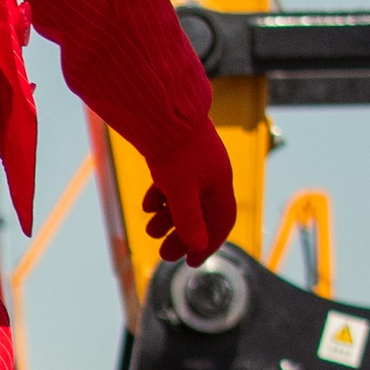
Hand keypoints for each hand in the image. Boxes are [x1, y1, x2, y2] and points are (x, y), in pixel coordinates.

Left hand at [141, 128, 237, 266]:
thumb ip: (189, 219)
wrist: (162, 108)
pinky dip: (161, 197)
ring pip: (184, 199)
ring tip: (150, 231)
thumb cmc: (176, 149)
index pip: (221, 222)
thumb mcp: (181, 191)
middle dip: (182, 235)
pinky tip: (148, 206)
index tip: (190, 261)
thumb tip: (197, 245)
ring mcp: (194, 163)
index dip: (207, 244)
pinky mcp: (177, 154)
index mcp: (220, 183)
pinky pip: (173, 182)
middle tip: (164, 253)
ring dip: (168, 218)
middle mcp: (211, 174)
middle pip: (200, 214)